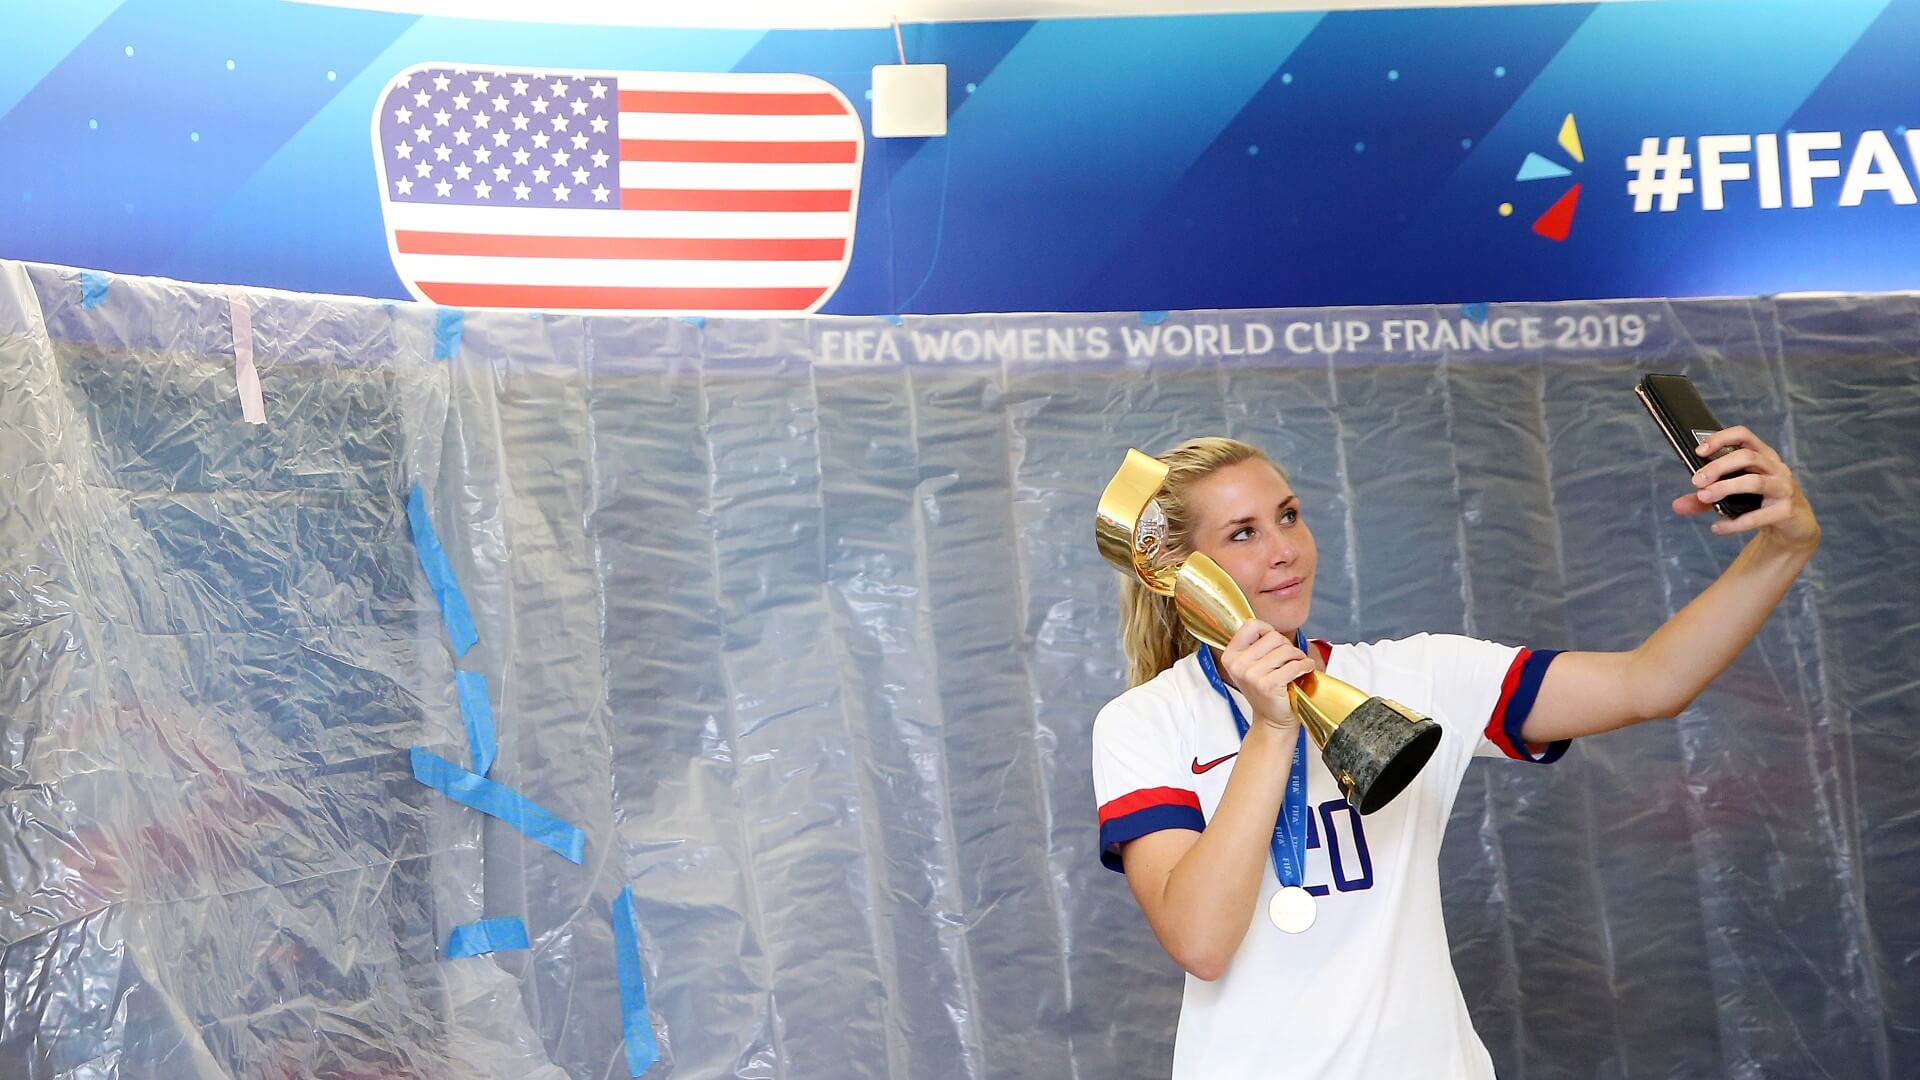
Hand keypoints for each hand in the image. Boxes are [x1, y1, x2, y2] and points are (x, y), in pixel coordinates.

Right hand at [1219, 620, 1315, 731]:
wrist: (1272, 720)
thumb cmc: (1266, 690)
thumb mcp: (1252, 665)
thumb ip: (1255, 645)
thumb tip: (1269, 628)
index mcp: (1231, 656)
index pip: (1251, 625)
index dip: (1268, 630)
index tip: (1275, 642)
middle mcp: (1238, 664)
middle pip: (1273, 637)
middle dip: (1287, 646)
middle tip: (1290, 659)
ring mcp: (1251, 675)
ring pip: (1286, 650)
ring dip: (1298, 657)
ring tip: (1298, 666)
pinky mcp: (1268, 685)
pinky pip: (1294, 665)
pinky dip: (1305, 666)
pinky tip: (1305, 671)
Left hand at [1671, 426, 1819, 550]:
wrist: (1793, 527)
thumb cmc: (1759, 503)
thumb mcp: (1732, 497)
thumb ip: (1705, 498)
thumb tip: (1676, 506)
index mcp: (1763, 456)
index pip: (1744, 435)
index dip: (1721, 438)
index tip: (1699, 451)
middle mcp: (1776, 467)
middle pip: (1746, 457)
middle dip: (1718, 467)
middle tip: (1696, 481)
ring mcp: (1784, 488)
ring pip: (1754, 482)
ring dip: (1725, 488)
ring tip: (1703, 497)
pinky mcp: (1786, 511)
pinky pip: (1758, 516)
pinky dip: (1735, 523)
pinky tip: (1717, 527)